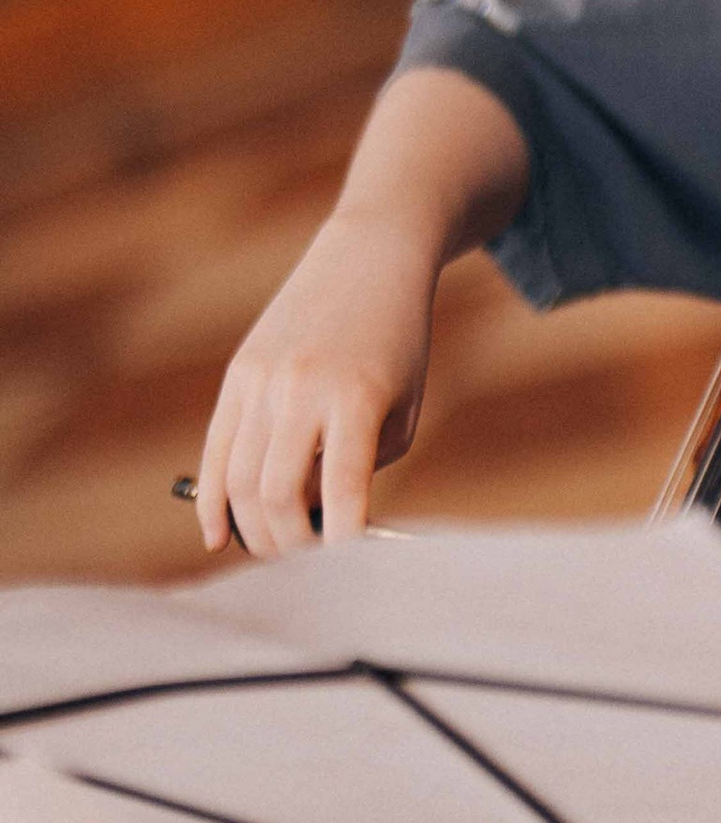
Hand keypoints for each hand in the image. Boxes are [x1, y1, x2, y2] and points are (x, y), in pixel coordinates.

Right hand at [196, 212, 438, 554]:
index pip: (340, 490)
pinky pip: (214, 452)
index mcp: (353, 398)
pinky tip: (218, 537)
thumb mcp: (405, 405)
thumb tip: (321, 521)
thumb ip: (366, 464)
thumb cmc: (399, 342)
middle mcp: (299, 390)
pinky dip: (212, 501)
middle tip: (310, 561)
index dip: (342, 539)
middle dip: (291, 544)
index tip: (349, 562)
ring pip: (237, 482)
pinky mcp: (237, 376)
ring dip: (254, 530)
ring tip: (277, 549)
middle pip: (275, 496)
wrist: (368, 259)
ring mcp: (260, 382)